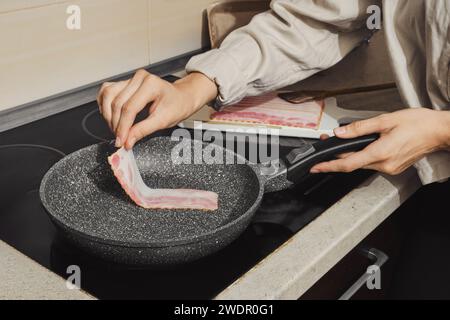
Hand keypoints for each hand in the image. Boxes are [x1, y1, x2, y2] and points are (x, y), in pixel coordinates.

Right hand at [97, 70, 217, 148]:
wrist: (182, 97)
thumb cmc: (177, 105)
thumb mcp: (163, 121)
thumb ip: (143, 130)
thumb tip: (128, 140)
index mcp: (151, 84)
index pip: (129, 108)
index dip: (122, 127)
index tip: (121, 141)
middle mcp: (139, 78)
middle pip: (117, 103)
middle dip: (116, 124)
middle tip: (119, 139)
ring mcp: (131, 79)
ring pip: (108, 95)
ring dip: (108, 115)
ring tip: (115, 129)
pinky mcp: (125, 82)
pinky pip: (107, 91)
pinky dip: (105, 105)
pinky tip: (110, 116)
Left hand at [311, 108, 449, 174]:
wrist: (439, 131)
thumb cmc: (418, 123)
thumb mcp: (386, 120)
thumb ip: (360, 128)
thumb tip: (340, 133)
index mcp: (381, 152)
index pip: (347, 163)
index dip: (329, 166)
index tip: (316, 167)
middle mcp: (384, 164)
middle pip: (353, 163)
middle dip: (337, 155)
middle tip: (328, 143)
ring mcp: (389, 168)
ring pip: (362, 164)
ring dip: (350, 155)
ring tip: (343, 142)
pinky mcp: (393, 168)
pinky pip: (372, 163)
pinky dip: (363, 156)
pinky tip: (363, 146)